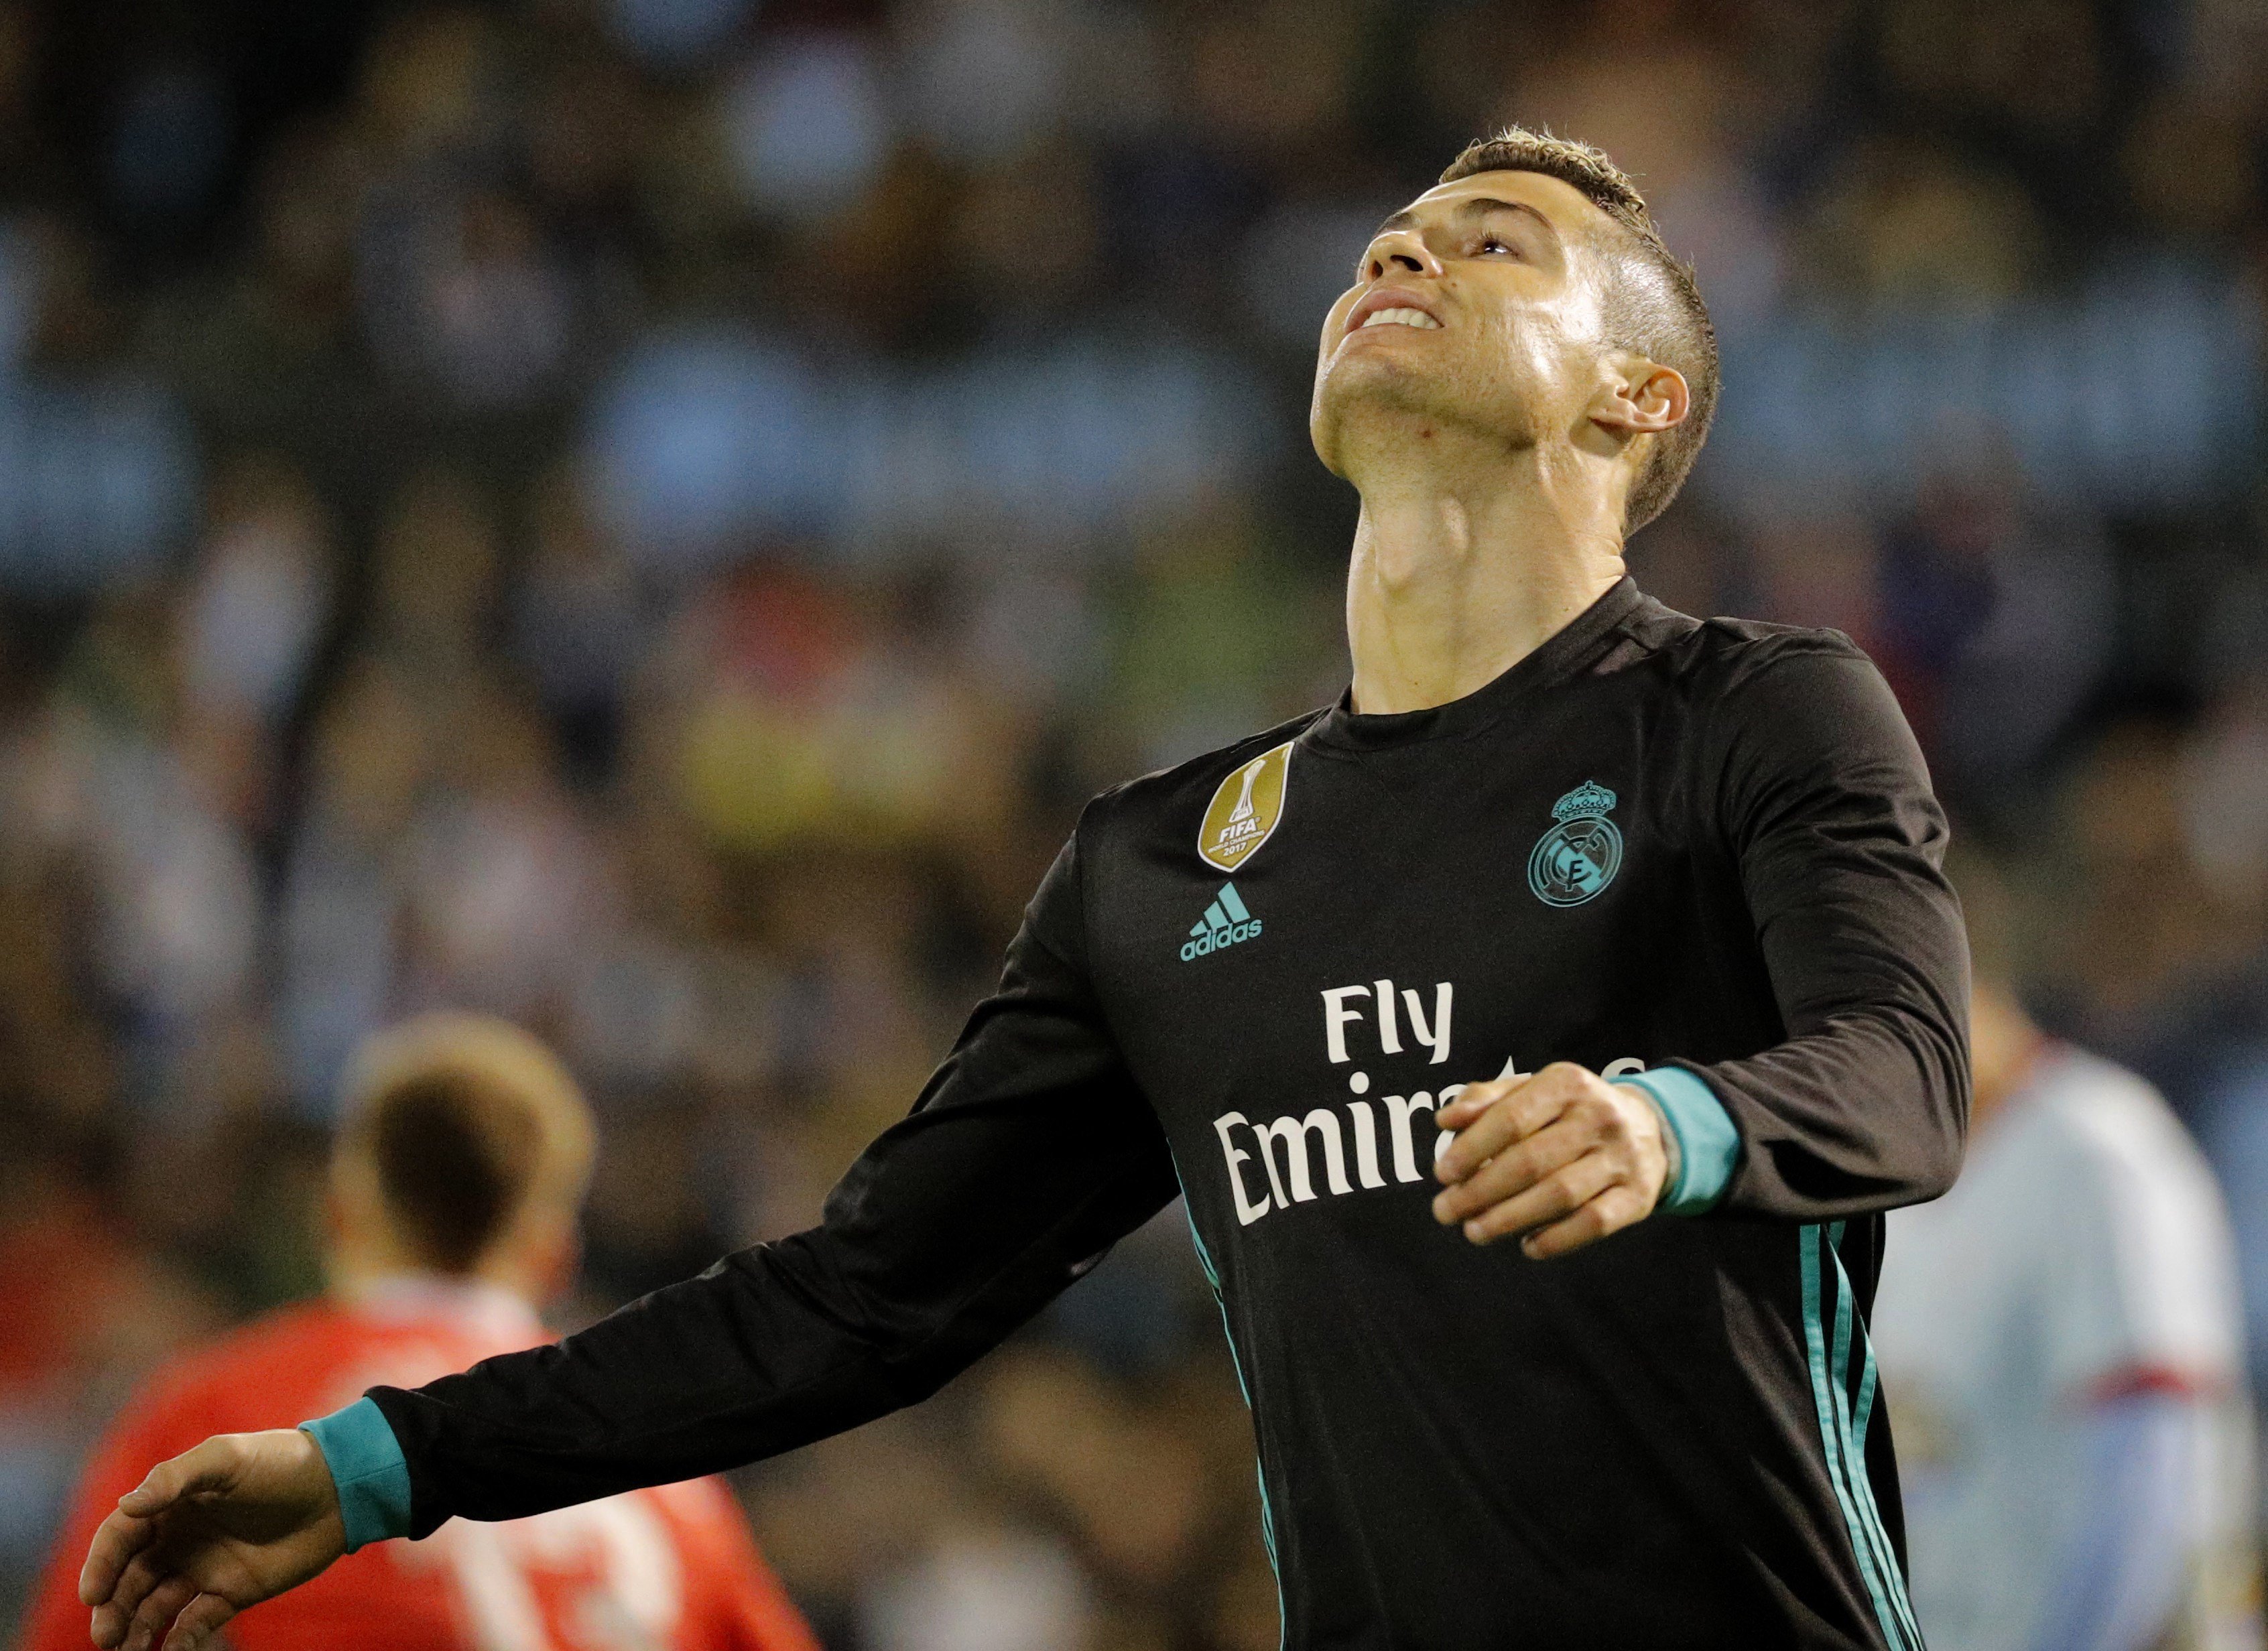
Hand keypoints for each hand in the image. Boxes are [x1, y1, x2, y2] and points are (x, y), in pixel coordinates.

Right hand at [80, 1428, 347, 1650]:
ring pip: (155, 1606)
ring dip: (136, 1629)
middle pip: (131, 1579)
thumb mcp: (226, 1458)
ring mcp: (205, 1568)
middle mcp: (180, 1539)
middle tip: (104, 1635)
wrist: (338, 1487)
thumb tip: (126, 1506)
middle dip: (112, 1607)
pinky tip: (171, 1650)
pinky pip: (196, 1623)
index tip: (93, 1593)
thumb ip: (175, 1479)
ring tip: (126, 1650)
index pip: (121, 1538)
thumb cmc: (280, 1463)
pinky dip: (180, 1640)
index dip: (102, 1565)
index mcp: (171, 1505)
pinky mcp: (232, 1592)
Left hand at [1432, 1062, 1668, 1257]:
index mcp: (1566, 1083)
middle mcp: (1599, 1117)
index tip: (1442, 1174)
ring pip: (1559, 1195)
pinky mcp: (1638, 1197)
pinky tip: (1526, 1246)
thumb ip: (1485, 1100)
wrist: (1647, 1129)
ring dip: (1509, 1219)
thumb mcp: (1531, 1091)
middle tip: (1446, 1211)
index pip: (1511, 1119)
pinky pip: (1594, 1224)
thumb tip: (1446, 1120)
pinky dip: (1556, 1240)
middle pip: (1531, 1161)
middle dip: (1480, 1191)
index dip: (1472, 1149)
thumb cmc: (1568, 1112)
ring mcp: (1622, 1158)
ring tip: (1474, 1231)